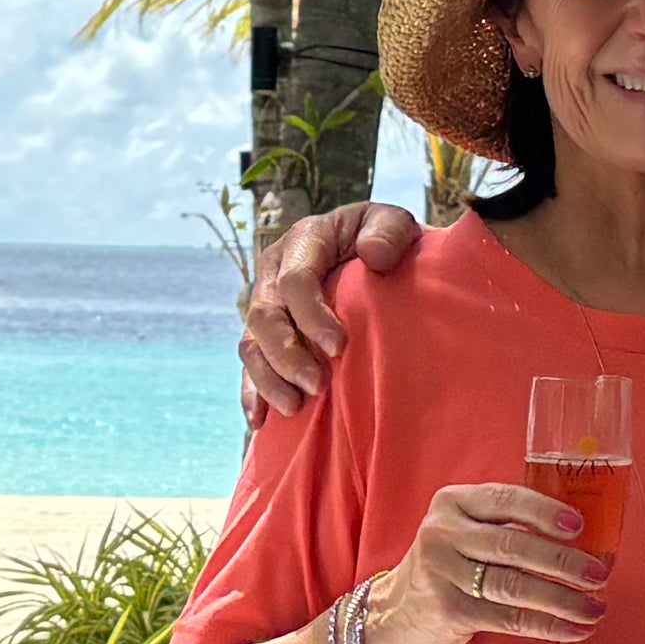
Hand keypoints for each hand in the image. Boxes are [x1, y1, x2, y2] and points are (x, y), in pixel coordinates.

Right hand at [236, 203, 424, 415]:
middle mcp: (274, 271)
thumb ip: (388, 231)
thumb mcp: (395, 223)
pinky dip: (253, 393)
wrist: (376, 252)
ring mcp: (266, 304)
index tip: (339, 349)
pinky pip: (249, 365)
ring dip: (269, 379)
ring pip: (251, 345)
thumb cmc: (386, 241)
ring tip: (295, 408)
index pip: (295, 281)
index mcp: (303, 241)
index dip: (311, 317)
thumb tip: (373, 256)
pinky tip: (262, 420)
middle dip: (287, 355)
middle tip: (318, 387)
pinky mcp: (265, 334)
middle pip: (264, 316)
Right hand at [364, 478, 602, 643]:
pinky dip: (547, 625)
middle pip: (514, 546)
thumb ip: (506, 524)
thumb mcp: (464, 531)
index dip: (544, 512)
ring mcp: (443, 575)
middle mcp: (443, 535)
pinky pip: (510, 618)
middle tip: (599, 573)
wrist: (396, 613)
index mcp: (452, 503)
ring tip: (596, 607)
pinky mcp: (451, 612)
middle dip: (563, 561)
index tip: (579, 525)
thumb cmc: (449, 565)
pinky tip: (575, 629)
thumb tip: (581, 536)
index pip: (504, 501)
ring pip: (515, 585)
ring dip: (563, 599)